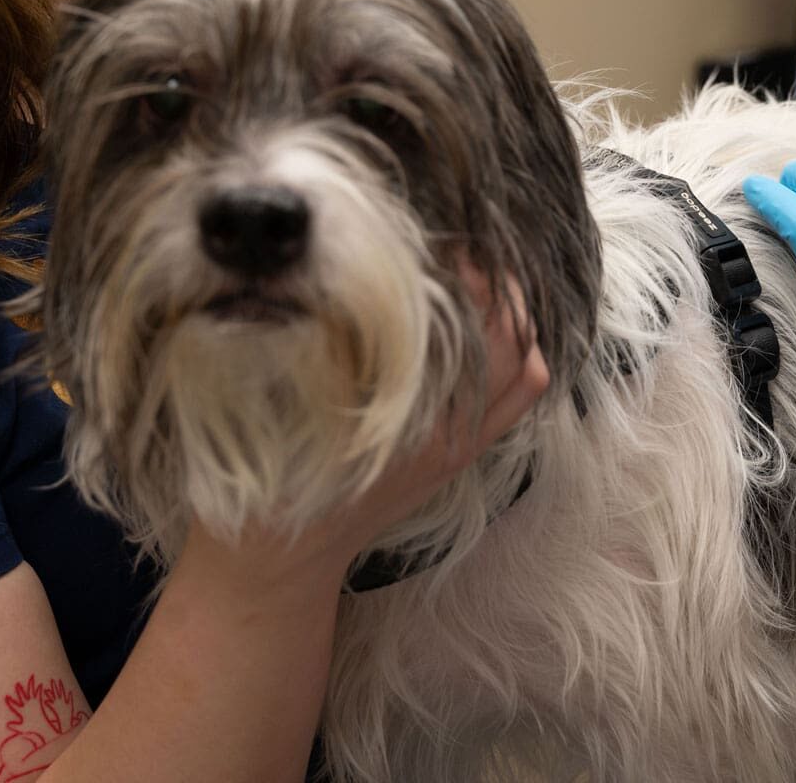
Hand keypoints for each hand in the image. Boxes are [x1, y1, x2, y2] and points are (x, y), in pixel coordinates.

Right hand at [210, 266, 549, 585]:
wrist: (278, 561)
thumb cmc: (269, 476)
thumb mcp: (282, 396)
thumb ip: (323, 334)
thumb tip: (352, 263)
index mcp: (415, 415)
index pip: (477, 323)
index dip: (469, 269)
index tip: (443, 235)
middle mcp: (454, 431)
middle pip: (516, 339)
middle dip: (497, 285)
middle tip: (460, 250)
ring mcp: (463, 447)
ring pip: (526, 368)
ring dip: (510, 320)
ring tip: (472, 284)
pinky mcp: (461, 456)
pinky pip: (517, 398)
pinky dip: (511, 355)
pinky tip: (473, 330)